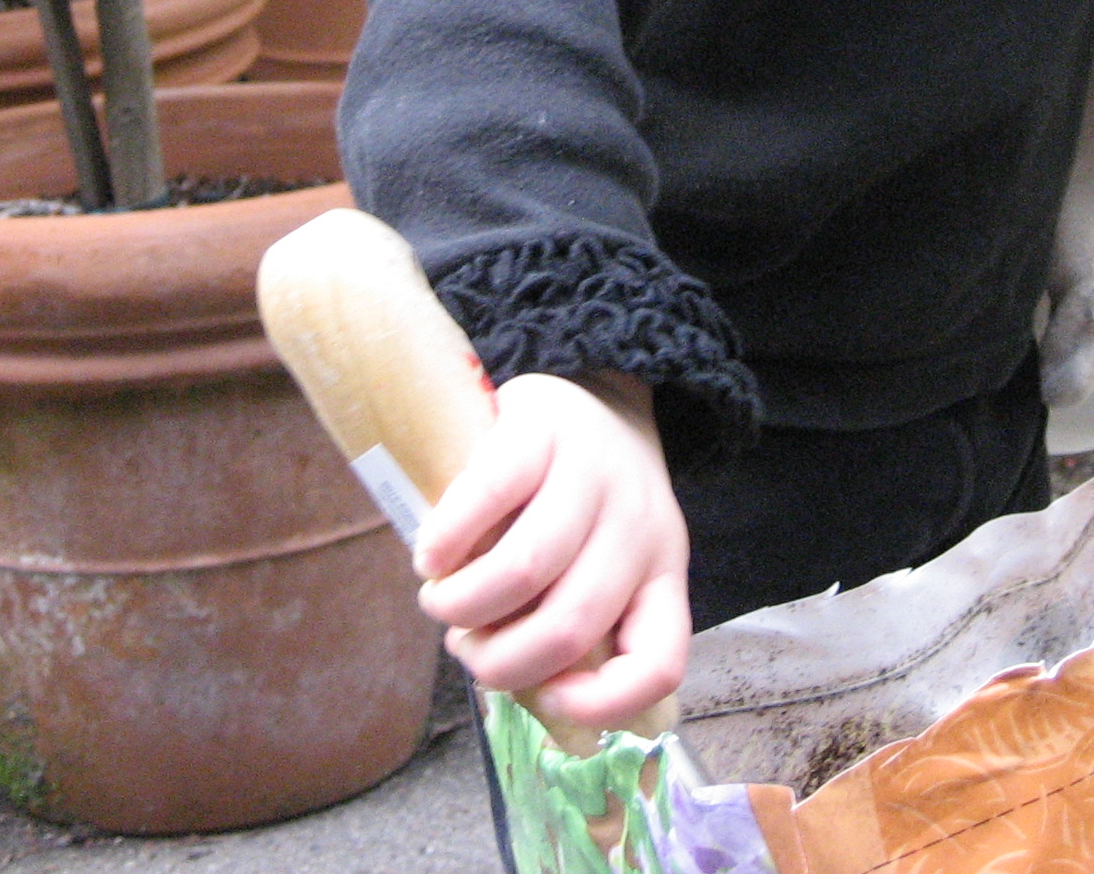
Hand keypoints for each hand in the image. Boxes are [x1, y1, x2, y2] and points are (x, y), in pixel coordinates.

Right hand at [410, 371, 689, 728]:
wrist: (592, 392)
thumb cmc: (586, 499)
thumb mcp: (605, 559)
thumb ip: (570, 612)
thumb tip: (502, 672)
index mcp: (662, 570)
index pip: (659, 659)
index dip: (603, 702)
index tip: (547, 699)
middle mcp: (639, 525)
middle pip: (572, 622)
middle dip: (502, 658)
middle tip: (466, 648)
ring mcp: (593, 472)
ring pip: (528, 567)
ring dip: (466, 604)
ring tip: (440, 602)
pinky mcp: (542, 428)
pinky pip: (491, 495)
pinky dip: (450, 540)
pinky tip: (431, 555)